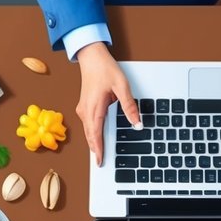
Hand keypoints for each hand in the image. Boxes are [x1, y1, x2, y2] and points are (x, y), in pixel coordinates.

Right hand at [75, 42, 141, 165]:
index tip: (100, 161)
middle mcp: (86, 110)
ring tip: (99, 154)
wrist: (91, 56)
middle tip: (100, 163)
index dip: (99, 150)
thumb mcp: (122, 86)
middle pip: (90, 136)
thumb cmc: (104, 68)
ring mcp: (83, 108)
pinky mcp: (84, 106)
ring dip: (93, 143)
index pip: (96, 134)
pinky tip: (96, 139)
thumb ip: (130, 106)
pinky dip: (92, 134)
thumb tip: (137, 123)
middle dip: (95, 150)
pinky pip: (88, 125)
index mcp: (94, 108)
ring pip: (88, 131)